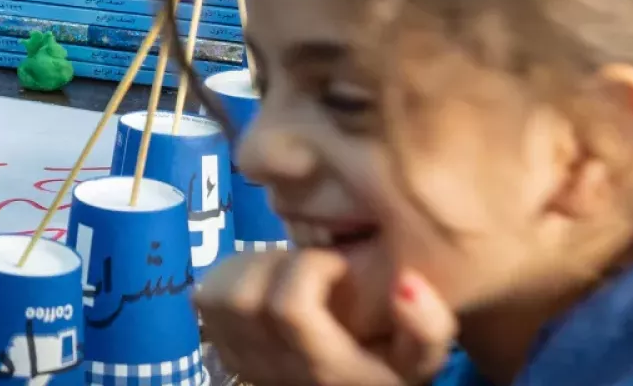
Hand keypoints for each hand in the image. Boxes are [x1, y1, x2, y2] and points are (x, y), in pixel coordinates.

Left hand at [195, 250, 455, 385]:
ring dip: (250, 266)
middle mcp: (274, 370)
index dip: (311, 269)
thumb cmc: (385, 370)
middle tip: (313, 264)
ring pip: (217, 295)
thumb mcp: (420, 361)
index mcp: (326, 370)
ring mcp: (241, 362)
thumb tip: (407, 283)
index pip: (290, 309)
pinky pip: (205, 297)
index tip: (340, 264)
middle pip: (245, 299)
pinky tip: (265, 279)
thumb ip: (427, 328)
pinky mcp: (221, 349)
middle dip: (278, 263)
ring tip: (288, 270)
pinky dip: (229, 275)